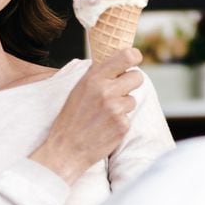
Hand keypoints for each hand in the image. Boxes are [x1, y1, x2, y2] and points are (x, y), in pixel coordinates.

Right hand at [30, 48, 143, 184]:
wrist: (66, 148)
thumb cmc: (71, 118)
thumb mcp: (79, 89)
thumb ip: (97, 75)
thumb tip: (118, 61)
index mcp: (93, 78)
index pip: (126, 56)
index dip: (134, 56)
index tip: (135, 59)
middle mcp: (106, 90)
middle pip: (137, 77)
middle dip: (131, 83)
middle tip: (119, 91)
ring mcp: (115, 108)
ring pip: (133, 99)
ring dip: (123, 106)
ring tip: (104, 114)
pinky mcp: (122, 125)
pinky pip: (129, 117)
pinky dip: (120, 122)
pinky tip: (105, 127)